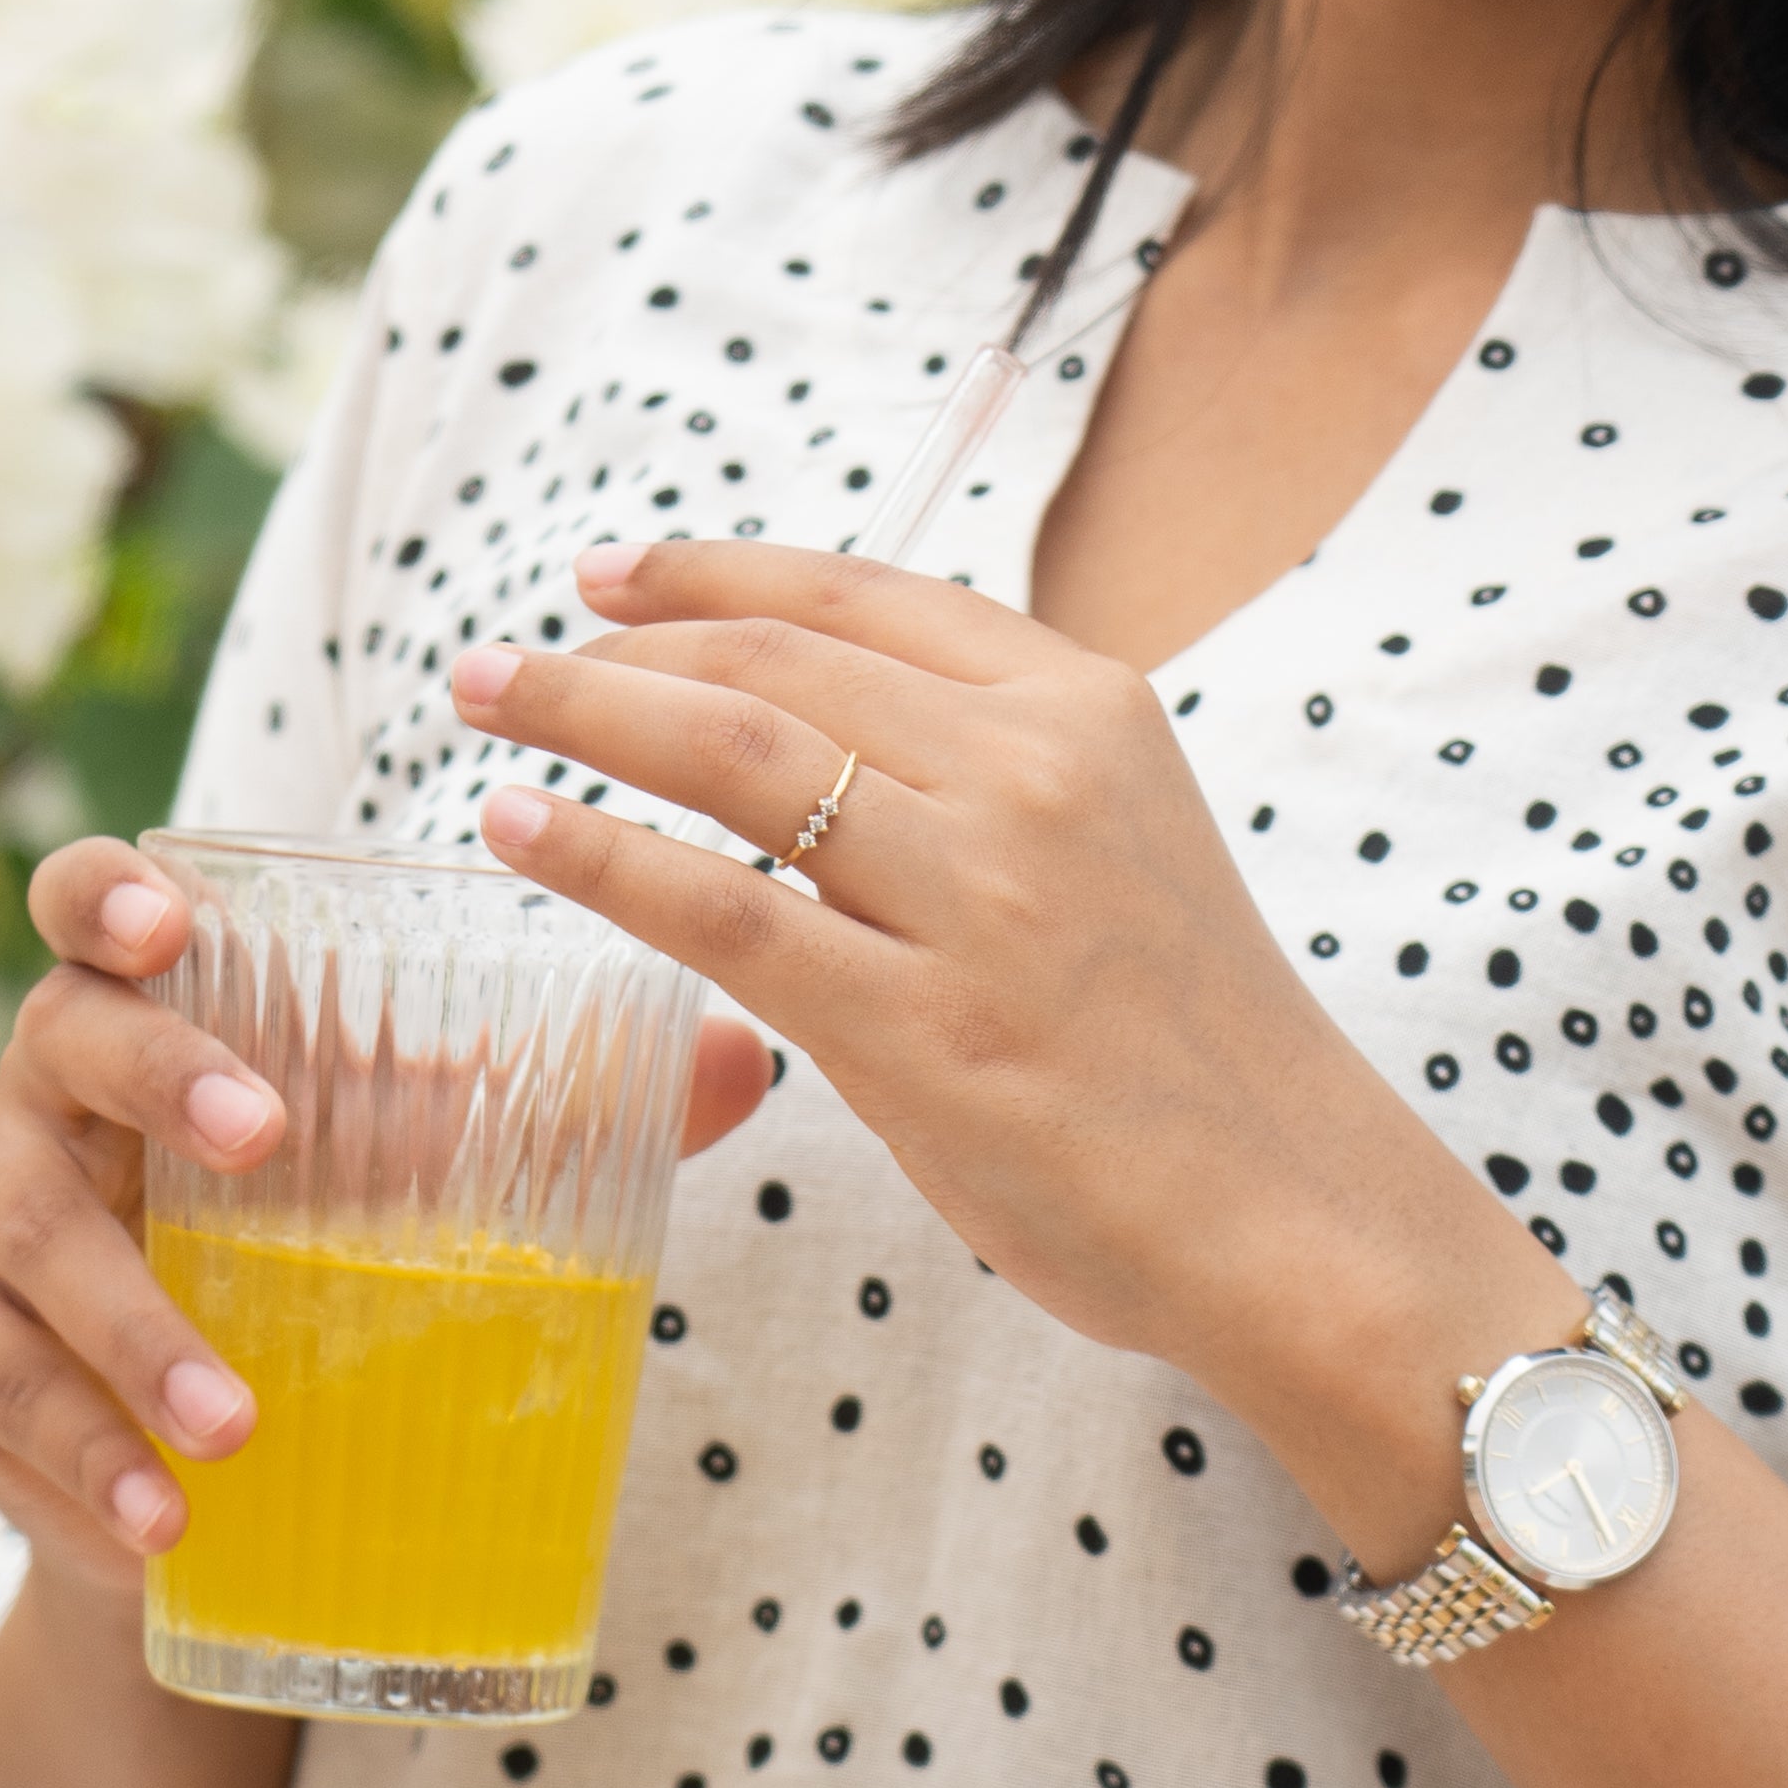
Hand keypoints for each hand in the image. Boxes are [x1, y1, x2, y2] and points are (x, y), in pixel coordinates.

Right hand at [0, 829, 773, 1581]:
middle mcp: (33, 1098)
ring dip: (128, 1334)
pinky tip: (165, 1528)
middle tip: (264, 1144)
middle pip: (57, 1045)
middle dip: (158, 1084)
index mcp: (135, 1015)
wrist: (189, 1460)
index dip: (103, 894)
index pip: (80, 908)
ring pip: (21, 1245)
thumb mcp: (408, 1170)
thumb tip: (749, 1061)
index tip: (173, 921)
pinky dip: (81, 1466)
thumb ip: (551, 1109)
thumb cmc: (302, 1246)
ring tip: (234, 1429)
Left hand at [452, 536, 1542, 1422]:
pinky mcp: (927, 1030)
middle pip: (777, 664)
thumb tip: (821, 737)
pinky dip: (604, 854)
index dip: (716, 573)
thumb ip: (990, 779)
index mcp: (1084, 711)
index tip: (611, 577)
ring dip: (585, 715)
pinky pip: (724, 910)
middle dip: (615, 646)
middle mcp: (1034, 775)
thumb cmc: (1191, 1051)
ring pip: (737, 754)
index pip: (861, 598)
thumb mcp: (1120, 847)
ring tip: (486, 708)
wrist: (1300, 1214)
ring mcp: (981, 900)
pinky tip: (524, 830)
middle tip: (504, 663)